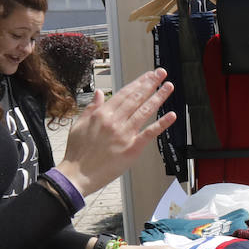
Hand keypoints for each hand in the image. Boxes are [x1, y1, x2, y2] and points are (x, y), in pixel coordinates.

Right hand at [55, 69, 175, 195]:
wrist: (76, 175)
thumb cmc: (76, 152)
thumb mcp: (78, 125)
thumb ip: (91, 107)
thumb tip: (100, 92)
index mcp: (101, 114)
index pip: (124, 93)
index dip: (138, 83)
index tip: (148, 75)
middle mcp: (114, 121)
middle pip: (136, 98)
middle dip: (151, 84)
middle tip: (161, 73)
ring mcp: (124, 134)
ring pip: (144, 111)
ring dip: (158, 97)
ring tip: (168, 86)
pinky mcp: (131, 149)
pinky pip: (149, 133)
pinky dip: (161, 124)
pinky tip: (171, 115)